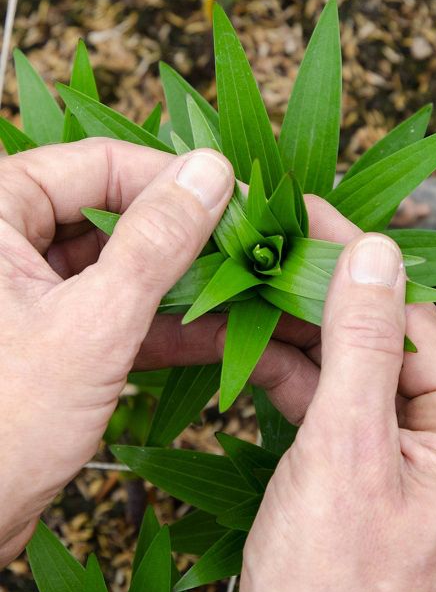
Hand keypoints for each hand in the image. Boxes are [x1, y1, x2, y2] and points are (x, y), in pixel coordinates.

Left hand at [0, 138, 236, 563]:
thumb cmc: (0, 426)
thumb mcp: (93, 324)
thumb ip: (157, 242)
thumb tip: (213, 172)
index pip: (99, 166)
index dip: (176, 182)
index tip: (241, 203)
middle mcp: (5, 245)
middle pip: (115, 214)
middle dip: (188, 238)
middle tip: (253, 251)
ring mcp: (29, 295)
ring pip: (122, 267)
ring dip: (187, 286)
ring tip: (252, 293)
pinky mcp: (49, 340)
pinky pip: (116, 313)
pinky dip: (167, 325)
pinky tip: (229, 335)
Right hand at [232, 231, 435, 591]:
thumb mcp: (344, 454)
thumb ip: (361, 346)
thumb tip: (376, 252)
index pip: (418, 321)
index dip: (361, 264)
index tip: (313, 215)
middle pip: (391, 345)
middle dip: (328, 300)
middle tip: (275, 249)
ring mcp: (422, 465)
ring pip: (364, 377)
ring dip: (310, 339)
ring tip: (260, 289)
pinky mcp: (381, 481)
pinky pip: (348, 415)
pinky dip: (305, 385)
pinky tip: (264, 350)